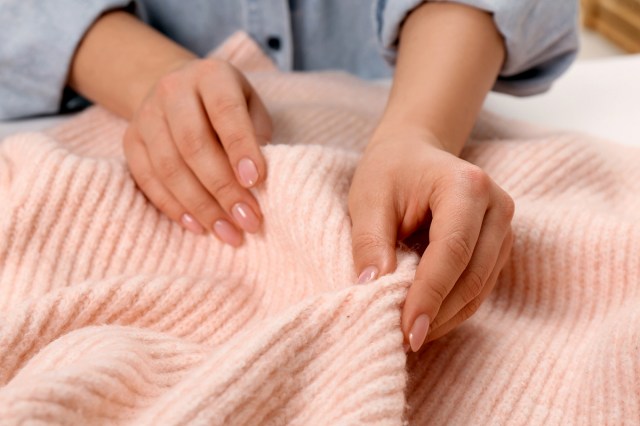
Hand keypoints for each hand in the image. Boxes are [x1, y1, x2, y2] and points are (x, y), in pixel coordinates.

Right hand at [122, 58, 271, 244]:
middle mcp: (173, 89)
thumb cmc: (227, 107)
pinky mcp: (130, 140)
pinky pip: (148, 179)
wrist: (178, 90)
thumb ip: (256, 136)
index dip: (241, 147)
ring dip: (201, 206)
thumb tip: (256, 183)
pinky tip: (198, 226)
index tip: (256, 182)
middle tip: (248, 220)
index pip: (225, 111)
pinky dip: (174, 207)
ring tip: (228, 232)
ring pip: (169, 166)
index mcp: (211, 75)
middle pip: (193, 144)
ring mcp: (146, 115)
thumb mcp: (251, 108)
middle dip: (223, 188)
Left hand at [348, 126, 513, 351]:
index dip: (430, 295)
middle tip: (402, 339)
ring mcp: (503, 227)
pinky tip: (425, 320)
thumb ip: (370, 242)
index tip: (407, 331)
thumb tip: (371, 288)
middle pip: (472, 275)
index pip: (452, 251)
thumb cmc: (389, 171)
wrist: (413, 153)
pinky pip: (480, 287)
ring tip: (409, 334)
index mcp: (466, 186)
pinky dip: (453, 308)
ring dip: (445, 317)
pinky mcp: (498, 246)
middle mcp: (496, 206)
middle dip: (437, 313)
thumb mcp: (368, 200)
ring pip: (480, 288)